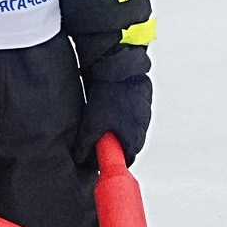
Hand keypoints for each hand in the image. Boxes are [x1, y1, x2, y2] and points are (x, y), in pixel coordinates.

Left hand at [73, 37, 152, 167]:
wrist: (119, 68)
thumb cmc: (109, 97)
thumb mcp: (91, 125)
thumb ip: (86, 146)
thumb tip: (81, 158)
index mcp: (134, 138)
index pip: (126, 159)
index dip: (113, 158)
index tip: (102, 154)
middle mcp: (144, 126)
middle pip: (129, 142)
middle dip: (114, 140)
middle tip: (99, 132)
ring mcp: (145, 110)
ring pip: (131, 125)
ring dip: (118, 123)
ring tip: (103, 113)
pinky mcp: (143, 96)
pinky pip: (132, 109)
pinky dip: (121, 108)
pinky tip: (110, 101)